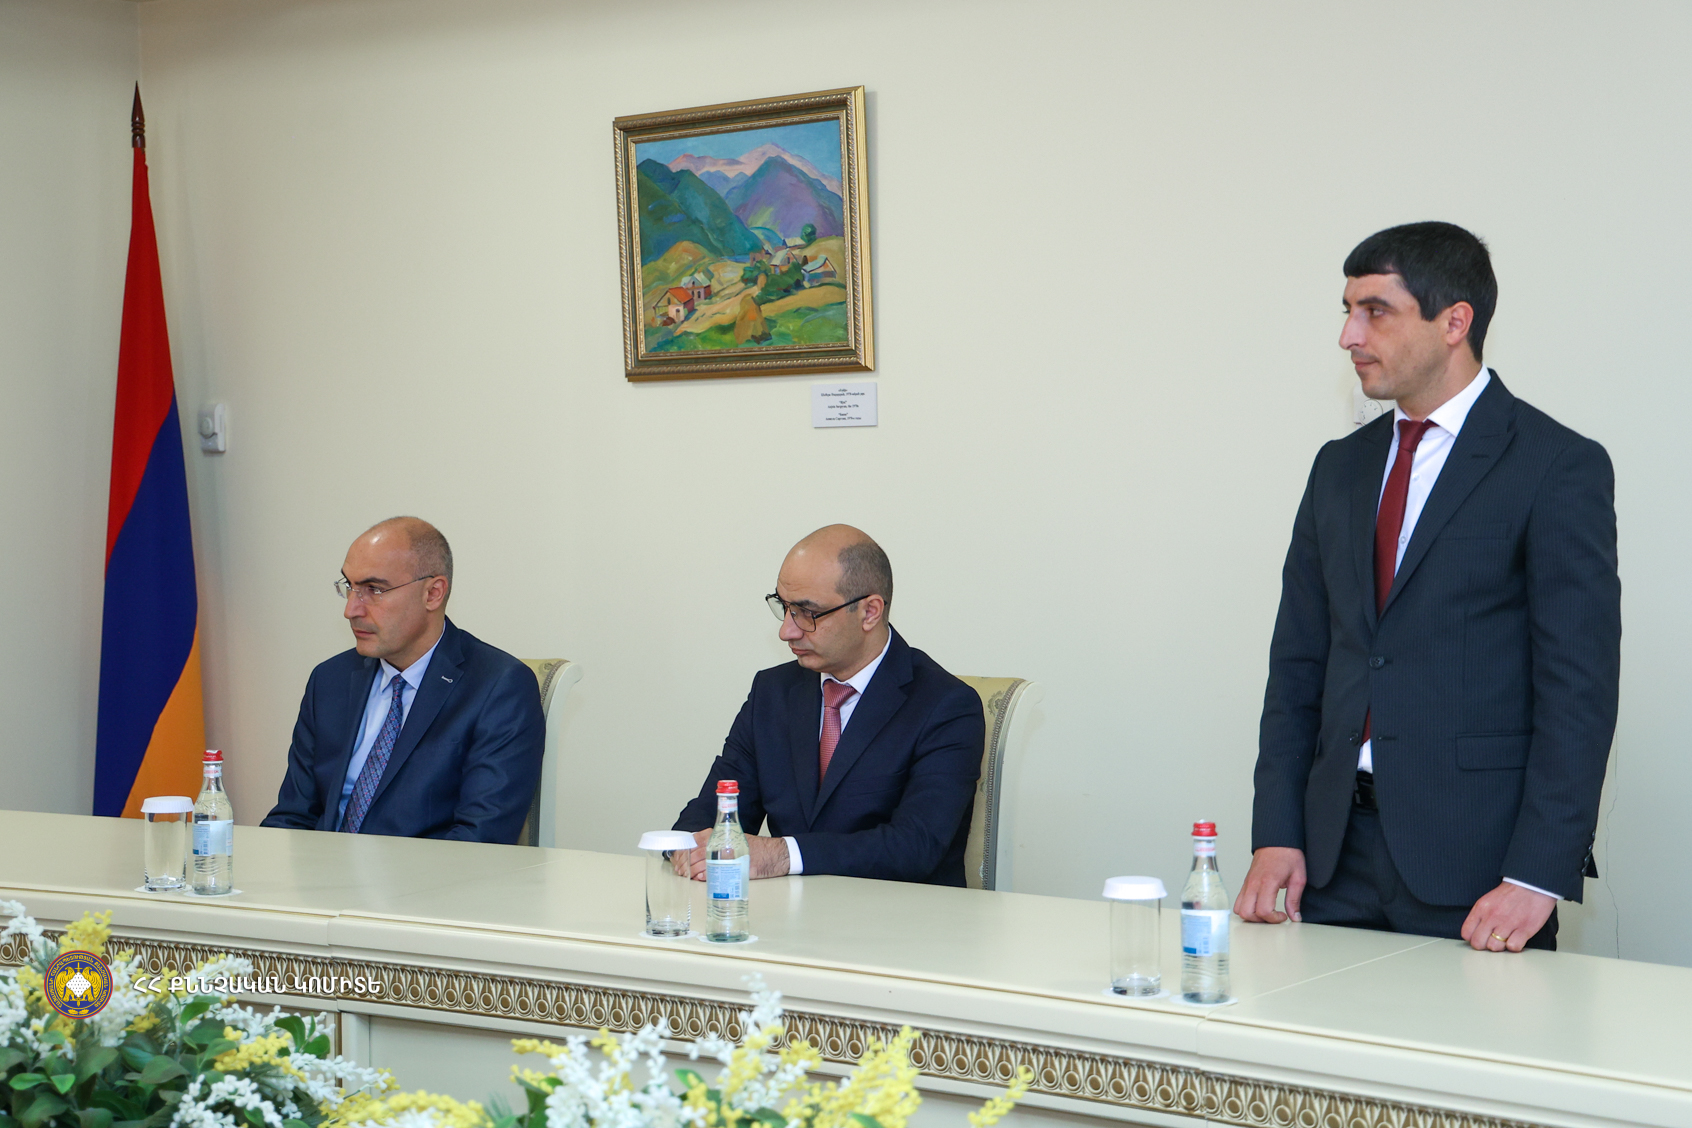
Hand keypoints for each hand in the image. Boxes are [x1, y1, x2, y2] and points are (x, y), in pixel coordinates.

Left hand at [674, 831, 790, 879]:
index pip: (693, 840)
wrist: (771, 854)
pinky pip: (714, 870)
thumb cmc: (751, 849)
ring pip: (702, 861)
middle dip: (685, 863)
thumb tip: (693, 858)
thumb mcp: (729, 841)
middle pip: (695, 851)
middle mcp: (721, 840)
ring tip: (688, 876)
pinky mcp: (733, 864)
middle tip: (681, 871)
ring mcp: (727, 851)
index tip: (677, 860)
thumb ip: (713, 846)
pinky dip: (704, 875)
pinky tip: (700, 878)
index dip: (683, 852)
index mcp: (717, 833)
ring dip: (692, 871)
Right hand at [1234, 847, 1306, 922]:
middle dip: (1261, 920)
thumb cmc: (1288, 855)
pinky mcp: (1245, 882)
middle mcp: (1253, 883)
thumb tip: (1295, 917)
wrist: (1276, 840)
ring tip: (1266, 912)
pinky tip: (1259, 905)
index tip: (1283, 916)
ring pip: (1239, 909)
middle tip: (1274, 916)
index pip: (1263, 910)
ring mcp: (1247, 883)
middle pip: (1247, 913)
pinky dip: (1246, 908)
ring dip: (1251, 915)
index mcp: (1267, 882)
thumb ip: (1294, 899)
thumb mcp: (1298, 878)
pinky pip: (1239, 901)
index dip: (1274, 919)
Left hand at [1461, 882, 1554, 951]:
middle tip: (1492, 940)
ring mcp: (1508, 924)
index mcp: (1481, 909)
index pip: (1466, 933)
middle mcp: (1492, 917)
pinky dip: (1515, 945)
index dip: (1472, 938)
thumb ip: (1479, 916)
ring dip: (1500, 946)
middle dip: (1484, 945)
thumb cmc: (1510, 894)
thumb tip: (1474, 933)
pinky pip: (1513, 947)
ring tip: (1505, 937)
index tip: (1479, 937)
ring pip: (1494, 947)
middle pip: (1478, 943)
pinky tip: (1516, 938)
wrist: (1532, 886)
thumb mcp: (1488, 901)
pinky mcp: (1524, 929)